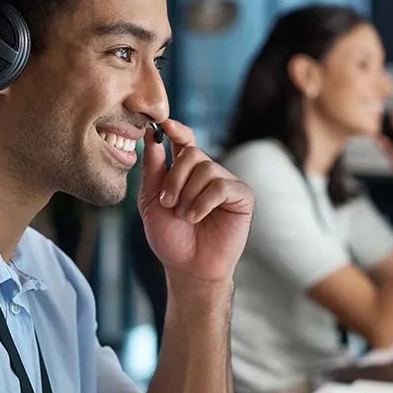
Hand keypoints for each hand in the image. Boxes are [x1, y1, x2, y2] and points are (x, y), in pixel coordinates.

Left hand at [138, 120, 253, 284]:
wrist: (188, 267)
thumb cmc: (170, 237)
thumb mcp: (151, 201)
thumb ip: (153, 168)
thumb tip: (152, 134)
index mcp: (186, 171)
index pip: (183, 139)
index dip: (175, 129)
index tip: (162, 124)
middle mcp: (208, 172)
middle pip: (192, 152)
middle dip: (174, 178)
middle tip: (168, 203)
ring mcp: (226, 182)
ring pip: (206, 168)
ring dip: (187, 195)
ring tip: (185, 216)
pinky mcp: (241, 196)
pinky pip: (220, 186)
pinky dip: (203, 203)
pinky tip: (197, 218)